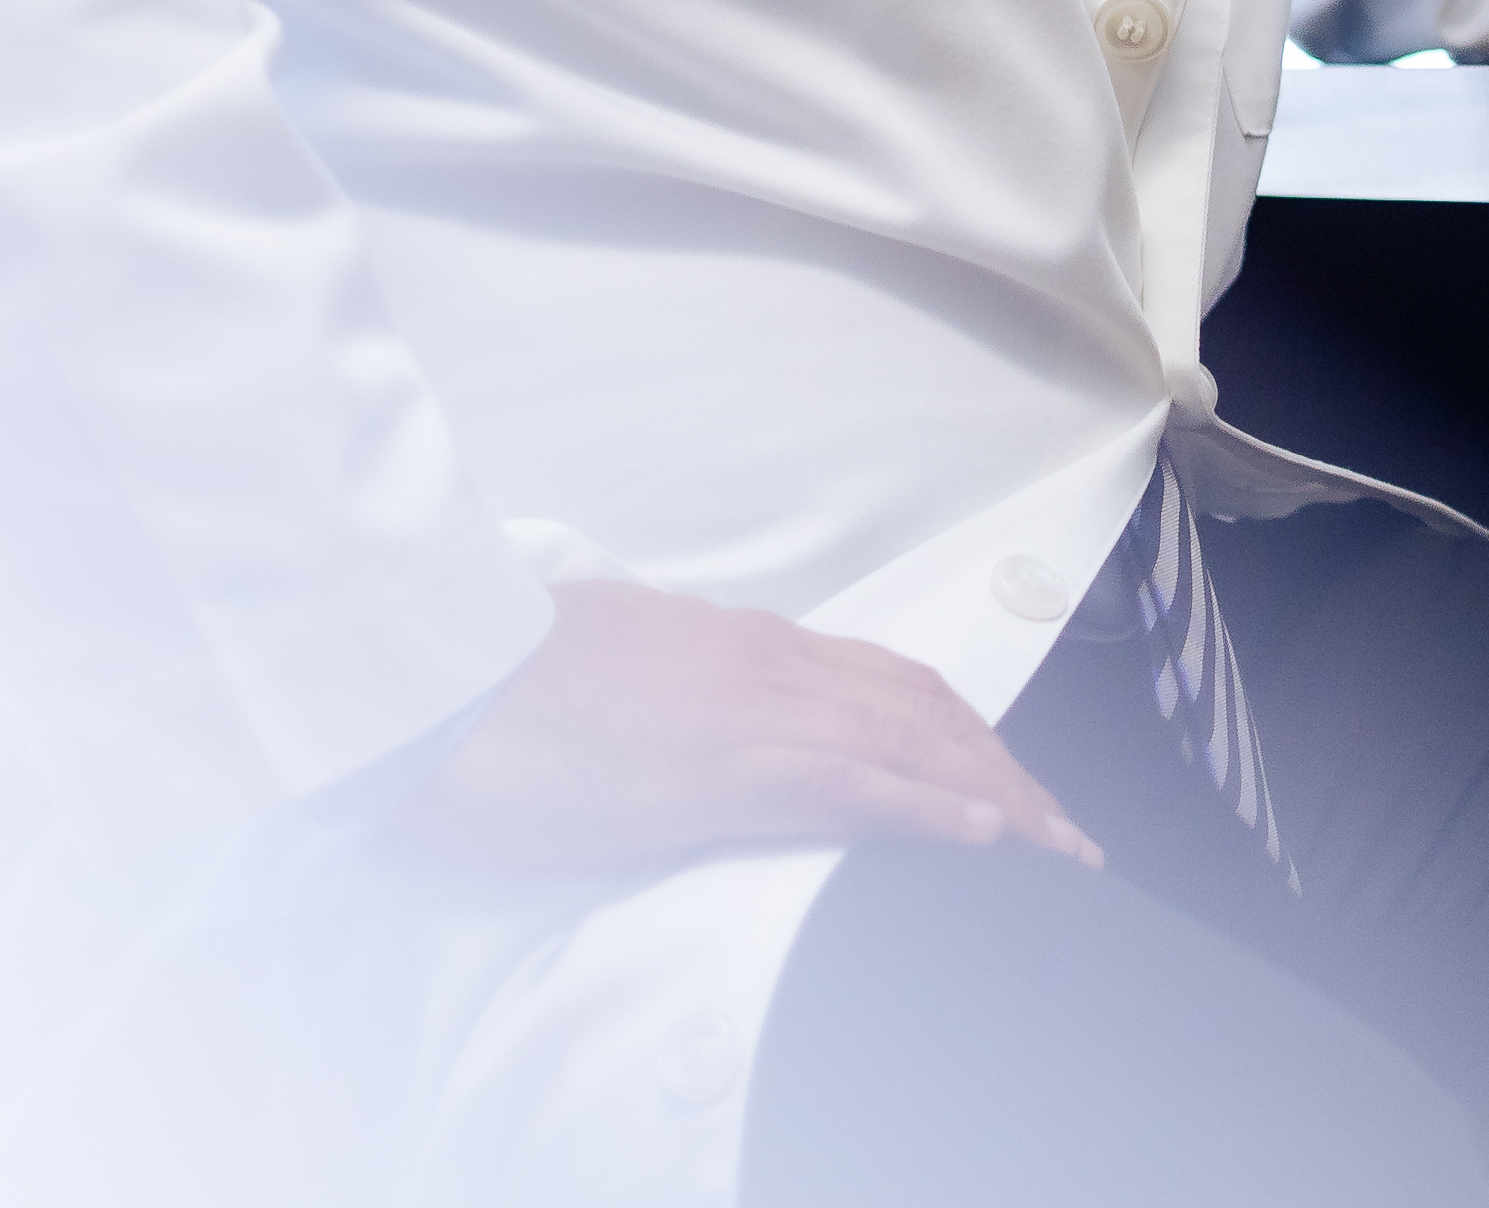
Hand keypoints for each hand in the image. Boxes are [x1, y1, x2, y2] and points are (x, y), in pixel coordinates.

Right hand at [399, 576, 1102, 874]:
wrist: (427, 683)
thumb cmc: (497, 681)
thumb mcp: (609, 664)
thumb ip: (675, 680)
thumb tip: (701, 705)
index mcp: (737, 646)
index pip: (883, 680)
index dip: (957, 727)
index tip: (1006, 770)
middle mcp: (763, 666)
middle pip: (921, 710)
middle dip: (1002, 767)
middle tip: (1062, 825)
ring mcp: (746, 712)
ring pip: (910, 742)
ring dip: (996, 792)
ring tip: (1055, 840)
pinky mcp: (713, 769)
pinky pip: (849, 783)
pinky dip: (929, 805)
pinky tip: (985, 831)